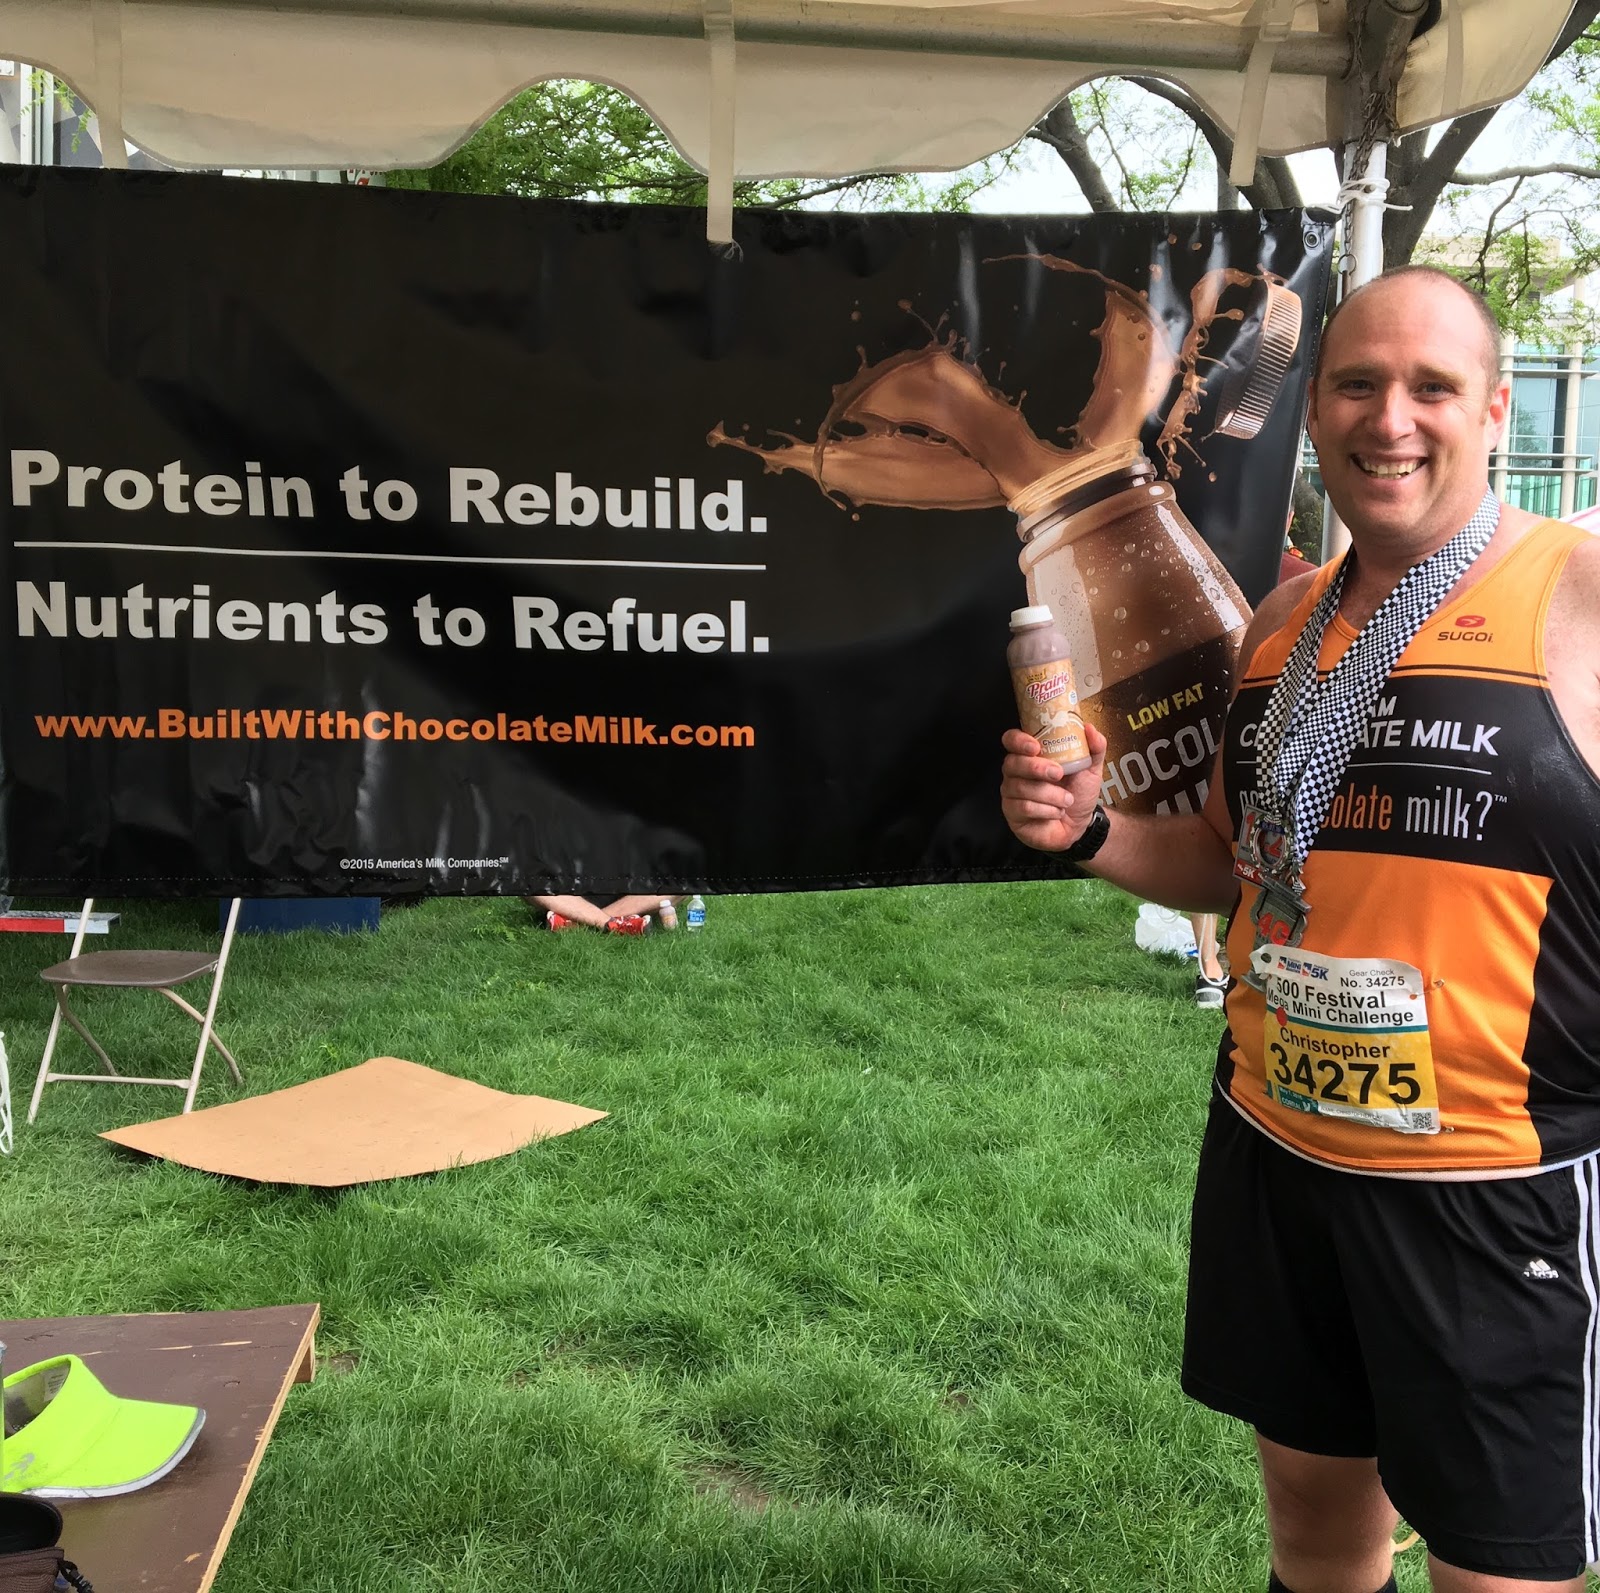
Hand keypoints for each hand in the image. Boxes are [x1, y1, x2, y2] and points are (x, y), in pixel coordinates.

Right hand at [1000, 722, 1107, 852]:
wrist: (1079, 826)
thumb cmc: (1078, 794)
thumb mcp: (1091, 769)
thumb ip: (1094, 748)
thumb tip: (1090, 728)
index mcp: (1031, 755)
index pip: (1012, 740)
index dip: (1019, 741)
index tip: (1035, 746)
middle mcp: (1016, 771)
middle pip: (1012, 763)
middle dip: (1037, 768)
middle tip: (1059, 774)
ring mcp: (1011, 792)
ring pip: (1020, 787)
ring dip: (1049, 794)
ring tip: (1066, 800)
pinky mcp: (1012, 812)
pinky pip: (1023, 807)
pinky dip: (1046, 810)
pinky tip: (1056, 812)